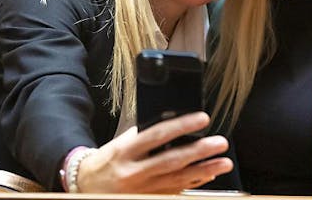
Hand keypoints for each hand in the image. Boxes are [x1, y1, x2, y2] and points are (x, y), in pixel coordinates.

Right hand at [75, 111, 232, 192]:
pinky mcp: (149, 199)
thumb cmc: (106, 162)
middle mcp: (134, 172)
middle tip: (220, 143)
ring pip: (178, 179)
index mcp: (125, 152)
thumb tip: (173, 124)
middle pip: (172, 160)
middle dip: (200, 151)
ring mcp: (143, 189)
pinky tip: (208, 175)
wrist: (87, 187)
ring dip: (204, 170)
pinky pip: (176, 191)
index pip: (157, 136)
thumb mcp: (119, 144)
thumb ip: (143, 136)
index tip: (201, 119)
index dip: (182, 126)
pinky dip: (194, 183)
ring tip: (223, 162)